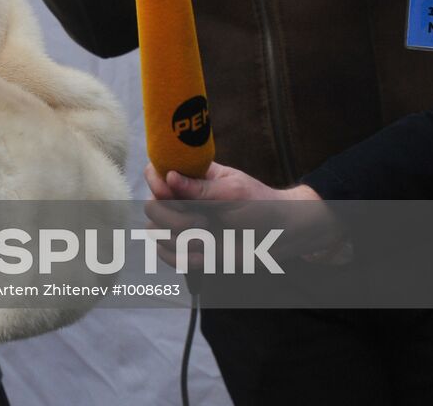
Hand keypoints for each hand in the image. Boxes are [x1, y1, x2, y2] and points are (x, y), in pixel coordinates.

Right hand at [144, 162, 342, 265]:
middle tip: (201, 224)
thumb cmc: (262, 206)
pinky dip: (181, 259)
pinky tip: (203, 258)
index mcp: (192, 177)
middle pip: (151, 207)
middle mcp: (183, 200)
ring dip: (178, 242)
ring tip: (206, 244)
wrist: (281, 237)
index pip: (156, 172)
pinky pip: (167, 255)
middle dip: (172, 220)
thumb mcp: (234, 192)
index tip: (171, 194)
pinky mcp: (190, 248)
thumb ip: (200, 187)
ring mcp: (184, 225)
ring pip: (155, 233)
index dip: (157, 184)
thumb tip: (169, 175)